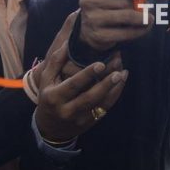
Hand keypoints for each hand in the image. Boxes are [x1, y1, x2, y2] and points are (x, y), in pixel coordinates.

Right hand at [35, 13, 127, 141]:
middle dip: (105, 83)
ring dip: (114, 89)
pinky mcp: (90, 123)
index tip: (100, 63)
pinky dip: (115, 96)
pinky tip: (121, 83)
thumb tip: (69, 42)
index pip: (73, 85)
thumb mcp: (46, 80)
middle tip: (118, 69)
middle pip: (90, 97)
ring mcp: (80, 119)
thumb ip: (56, 61)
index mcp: (54, 97)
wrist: (50, 128)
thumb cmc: (48, 97)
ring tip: (123, 73)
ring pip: (101, 105)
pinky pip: (105, 109)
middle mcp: (67, 110)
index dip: (87, 74)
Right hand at [77, 0, 156, 51]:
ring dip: (142, 18)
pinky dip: (137, 31)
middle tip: (148, 7)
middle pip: (124, 2)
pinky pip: (124, 33)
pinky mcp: (98, 35)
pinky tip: (143, 28)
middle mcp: (90, 1)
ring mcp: (92, 19)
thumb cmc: (108, 2)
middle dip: (139, 5)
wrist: (89, 26)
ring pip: (125, 17)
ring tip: (149, 18)